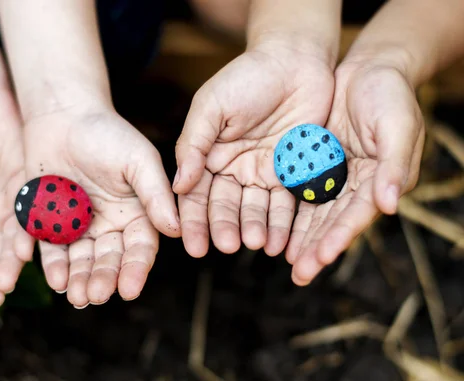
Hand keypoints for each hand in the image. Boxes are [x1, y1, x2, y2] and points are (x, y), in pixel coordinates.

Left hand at [1, 105, 179, 308]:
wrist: (62, 114)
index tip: (130, 289)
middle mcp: (109, 225)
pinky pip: (52, 249)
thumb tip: (176, 230)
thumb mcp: (138, 160)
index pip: (140, 248)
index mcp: (136, 213)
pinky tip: (56, 280)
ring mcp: (79, 225)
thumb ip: (156, 194)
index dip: (136, 269)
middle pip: (109, 260)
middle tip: (97, 296)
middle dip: (104, 279)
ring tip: (77, 297)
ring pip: (82, 261)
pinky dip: (54, 265)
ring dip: (80, 279)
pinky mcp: (49, 222)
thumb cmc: (106, 132)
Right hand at [173, 38, 335, 257]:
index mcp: (209, 155)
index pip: (196, 194)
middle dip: (223, 227)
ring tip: (254, 244)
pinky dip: (282, 223)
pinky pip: (287, 203)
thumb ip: (193, 145)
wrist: (294, 60)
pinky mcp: (293, 174)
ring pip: (256, 209)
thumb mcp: (210, 107)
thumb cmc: (246, 77)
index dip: (193, 219)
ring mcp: (264, 173)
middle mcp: (234, 169)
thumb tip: (178, 185)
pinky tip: (279, 242)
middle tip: (225, 246)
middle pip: (225, 206)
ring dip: (254, 228)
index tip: (192, 244)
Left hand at [287, 61, 424, 285]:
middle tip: (299, 274)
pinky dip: (286, 208)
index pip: (357, 215)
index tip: (320, 258)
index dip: (339, 237)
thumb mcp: (398, 124)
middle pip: (333, 221)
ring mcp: (332, 175)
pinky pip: (296, 189)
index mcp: (380, 181)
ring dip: (298, 236)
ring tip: (281, 259)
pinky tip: (271, 226)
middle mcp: (355, 184)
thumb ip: (395, 165)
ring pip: (313, 211)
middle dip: (316, 248)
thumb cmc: (390, 95)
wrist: (368, 69)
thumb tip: (390, 205)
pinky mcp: (312, 163)